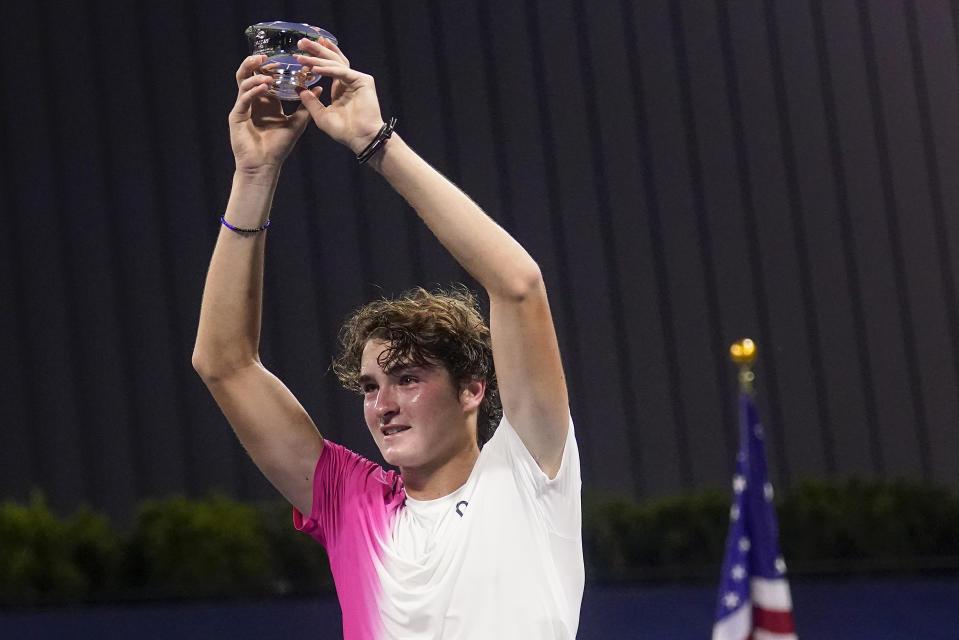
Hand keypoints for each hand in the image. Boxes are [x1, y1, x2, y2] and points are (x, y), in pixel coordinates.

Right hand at [229, 55, 312, 173]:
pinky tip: (264, 87)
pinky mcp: (237, 116)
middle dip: (255, 63)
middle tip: (266, 57)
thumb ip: (306, 106)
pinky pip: (244, 98)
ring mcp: (243, 107)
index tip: (283, 61)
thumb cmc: (279, 147)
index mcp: (265, 101)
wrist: (265, 166)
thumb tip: (319, 87)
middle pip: (249, 74)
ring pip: (243, 82)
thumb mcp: (297, 123)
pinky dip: (253, 90)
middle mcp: (253, 100)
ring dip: (255, 75)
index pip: (265, 77)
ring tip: (268, 73)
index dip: (272, 67)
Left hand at [294, 39, 384, 153]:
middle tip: (301, 41)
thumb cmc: (344, 131)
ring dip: (318, 57)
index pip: (328, 66)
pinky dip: (328, 69)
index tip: (300, 52)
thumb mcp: (321, 115)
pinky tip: (315, 68)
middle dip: (316, 49)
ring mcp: (357, 79)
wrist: (360, 138)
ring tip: (302, 53)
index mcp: (340, 88)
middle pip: (331, 60)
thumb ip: (311, 102)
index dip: (315, 57)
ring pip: (336, 63)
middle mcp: (349, 81)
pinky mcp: (363, 81)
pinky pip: (342, 72)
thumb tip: (299, 90)